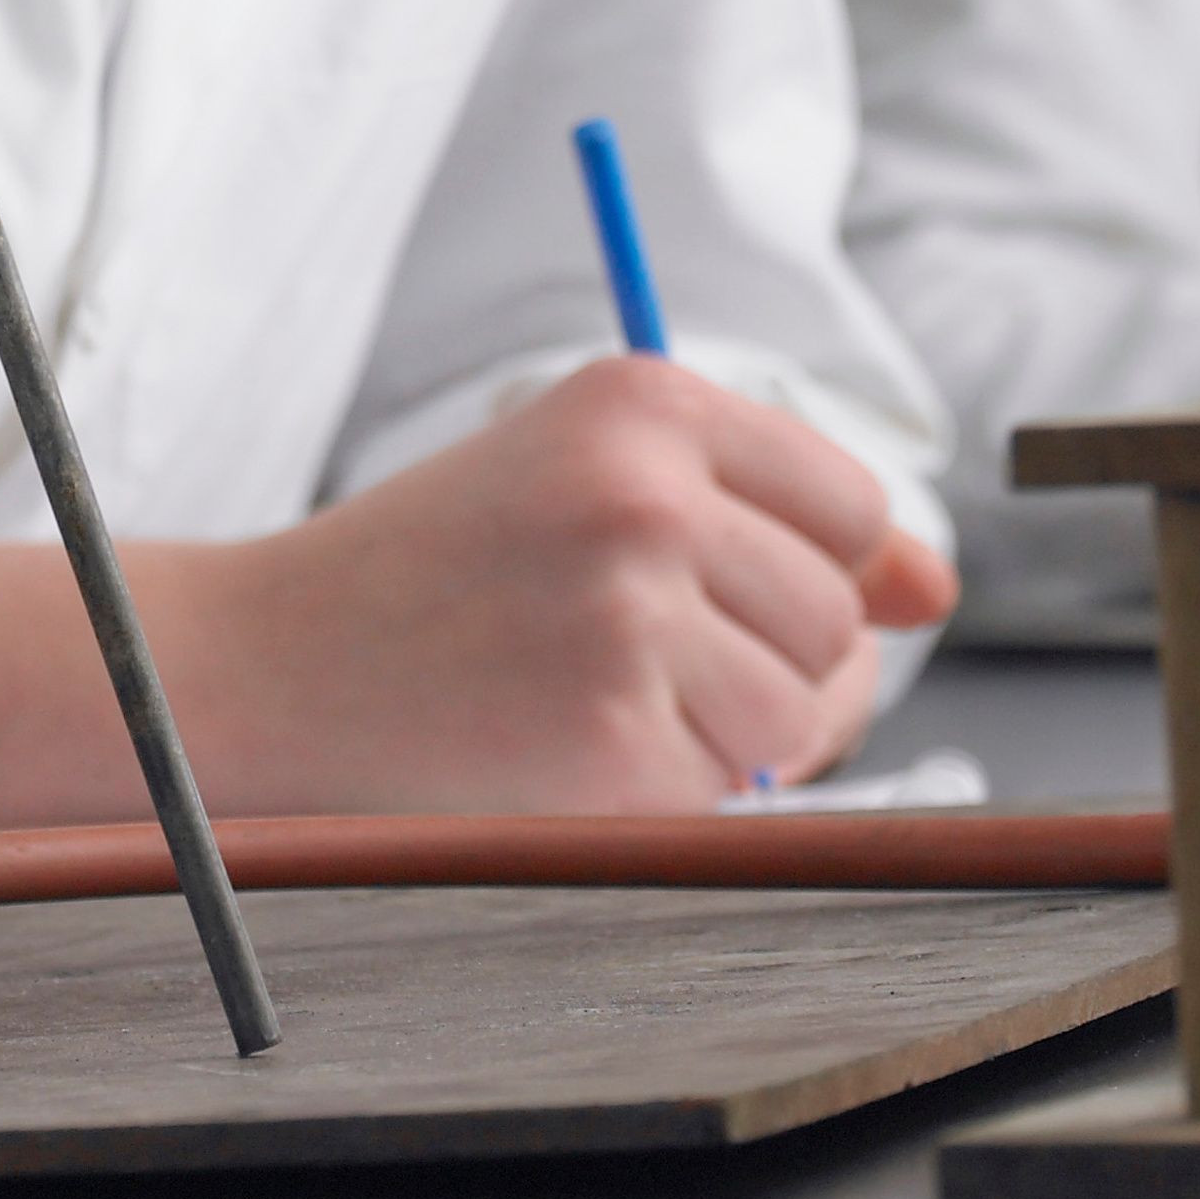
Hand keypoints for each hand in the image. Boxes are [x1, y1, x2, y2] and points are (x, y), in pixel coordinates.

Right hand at [178, 358, 960, 815]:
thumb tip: (936, 588)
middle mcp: (646, 496)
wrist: (263, 669)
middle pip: (837, 616)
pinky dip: (665, 797)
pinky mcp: (616, 747)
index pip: (850, 502)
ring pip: (800, 712)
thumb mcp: (583, 482)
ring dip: (724, 737)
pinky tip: (562, 751)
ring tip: (589, 701)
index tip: (718, 594)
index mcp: (642, 402)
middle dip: (769, 662)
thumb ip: (767, 516)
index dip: (811, 569)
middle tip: (625, 660)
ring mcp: (631, 622)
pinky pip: (731, 793)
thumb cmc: (431, 575)